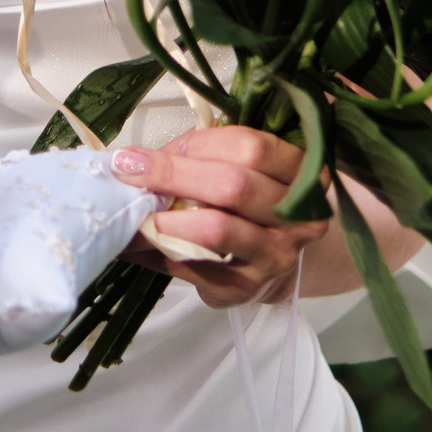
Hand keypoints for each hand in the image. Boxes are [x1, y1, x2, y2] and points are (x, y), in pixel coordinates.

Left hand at [108, 128, 331, 308]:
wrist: (267, 258)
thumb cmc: (244, 201)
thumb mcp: (233, 165)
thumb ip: (198, 155)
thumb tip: (136, 158)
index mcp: (303, 172)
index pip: (252, 148)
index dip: (198, 144)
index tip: (152, 146)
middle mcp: (299, 217)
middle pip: (234, 186)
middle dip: (173, 174)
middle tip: (129, 169)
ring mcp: (276, 256)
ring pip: (218, 229)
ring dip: (169, 216)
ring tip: (139, 210)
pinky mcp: (246, 287)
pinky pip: (197, 265)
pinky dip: (161, 249)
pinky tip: (140, 241)